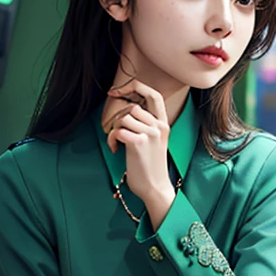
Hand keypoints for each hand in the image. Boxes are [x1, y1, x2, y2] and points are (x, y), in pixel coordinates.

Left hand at [104, 81, 174, 216]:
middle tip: (117, 134)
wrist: (155, 188)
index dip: (134, 87)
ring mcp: (150, 134)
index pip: (153, 94)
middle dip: (118, 119)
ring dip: (114, 129)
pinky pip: (118, 131)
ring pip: (123, 118)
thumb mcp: (154, 141)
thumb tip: (125, 112)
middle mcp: (159, 126)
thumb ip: (146, 125)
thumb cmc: (150, 166)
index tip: (116, 92)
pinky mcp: (139, 143)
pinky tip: (115, 149)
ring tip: (117, 143)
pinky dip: (111, 140)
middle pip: (132, 107)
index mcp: (163, 124)